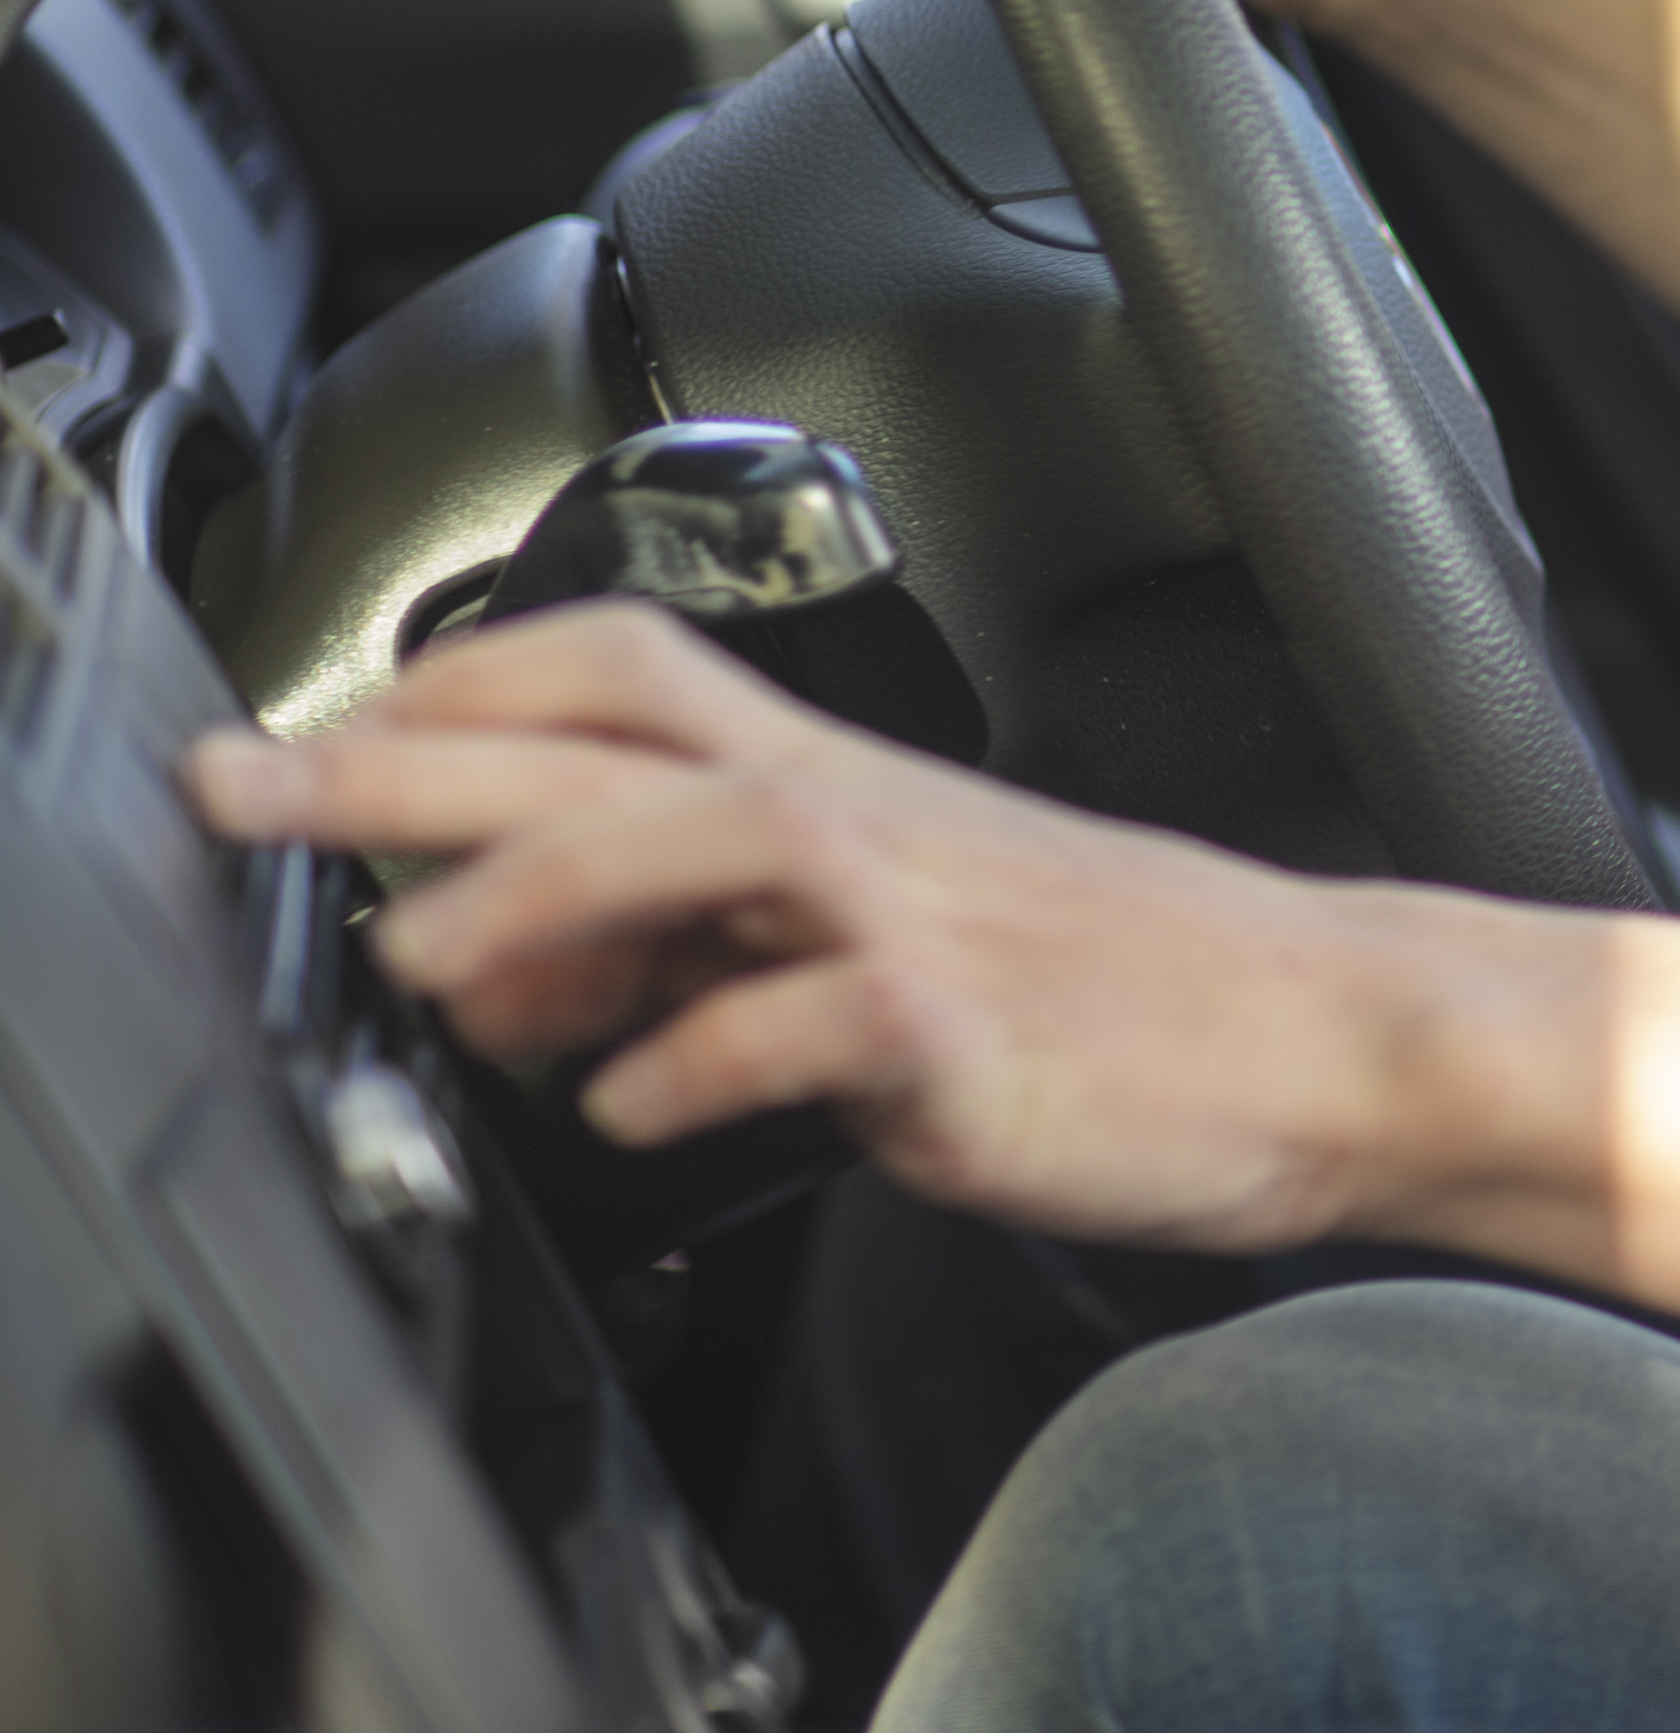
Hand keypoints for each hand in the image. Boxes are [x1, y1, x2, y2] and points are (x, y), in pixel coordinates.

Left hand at [183, 605, 1439, 1253]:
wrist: (1323, 1027)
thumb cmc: (1131, 979)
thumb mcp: (903, 926)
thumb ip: (717, 931)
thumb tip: (537, 969)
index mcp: (848, 785)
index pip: (624, 669)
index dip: (459, 680)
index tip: (323, 729)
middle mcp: (868, 824)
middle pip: (611, 738)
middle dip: (407, 759)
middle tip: (255, 791)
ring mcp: (918, 918)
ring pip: (696, 839)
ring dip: (536, 891)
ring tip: (426, 967)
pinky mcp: (965, 1031)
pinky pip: (803, 1027)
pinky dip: (694, 1065)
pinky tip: (637, 1111)